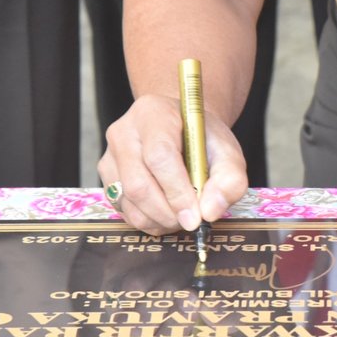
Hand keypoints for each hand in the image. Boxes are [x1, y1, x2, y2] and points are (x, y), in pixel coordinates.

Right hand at [98, 94, 247, 234]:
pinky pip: (123, 211)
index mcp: (153, 114)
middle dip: (169, 212)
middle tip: (193, 221)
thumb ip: (230, 178)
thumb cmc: (202, 139)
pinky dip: (149, 222)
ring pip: (129, 202)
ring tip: (183, 216)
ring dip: (160, 221)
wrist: (181, 130)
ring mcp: (110, 156)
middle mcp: (124, 133)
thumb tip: (210, 211)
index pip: (159, 156)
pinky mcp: (107, 178)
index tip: (196, 216)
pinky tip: (168, 214)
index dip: (177, 191)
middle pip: (138, 184)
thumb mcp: (227, 150)